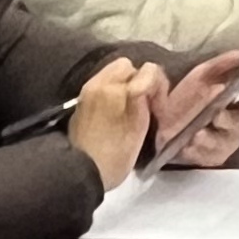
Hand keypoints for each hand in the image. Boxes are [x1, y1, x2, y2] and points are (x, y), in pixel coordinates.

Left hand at [66, 60, 162, 188]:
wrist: (81, 172)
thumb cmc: (116, 155)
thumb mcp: (139, 127)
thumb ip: (145, 98)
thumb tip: (150, 86)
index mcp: (118, 89)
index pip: (149, 70)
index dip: (158, 87)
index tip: (158, 108)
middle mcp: (100, 83)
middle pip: (128, 65)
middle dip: (139, 80)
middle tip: (144, 103)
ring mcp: (87, 91)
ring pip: (113, 73)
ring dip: (125, 84)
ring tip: (129, 107)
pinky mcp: (80, 101)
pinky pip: (102, 84)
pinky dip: (112, 91)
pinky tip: (114, 112)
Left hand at [148, 52, 238, 167]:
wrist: (157, 124)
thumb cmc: (184, 99)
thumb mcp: (199, 78)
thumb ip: (219, 66)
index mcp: (235, 108)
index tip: (227, 102)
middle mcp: (233, 129)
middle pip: (237, 127)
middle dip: (226, 122)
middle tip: (214, 117)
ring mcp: (221, 147)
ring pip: (223, 145)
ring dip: (210, 139)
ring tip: (197, 135)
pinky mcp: (207, 160)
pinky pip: (206, 158)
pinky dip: (197, 153)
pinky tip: (187, 147)